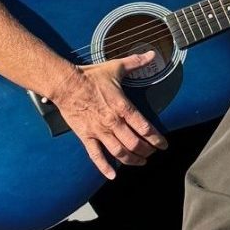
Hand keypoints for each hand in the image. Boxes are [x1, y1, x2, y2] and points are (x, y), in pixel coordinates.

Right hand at [52, 54, 166, 179]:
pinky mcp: (86, 136)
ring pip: (119, 153)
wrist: (65, 84)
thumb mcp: (117, 68)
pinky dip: (104, 167)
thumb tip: (153, 54)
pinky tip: (112, 175)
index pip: (145, 128)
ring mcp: (99, 131)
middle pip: (135, 144)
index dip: (157, 139)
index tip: (163, 144)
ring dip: (132, 160)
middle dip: (147, 151)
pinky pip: (96, 156)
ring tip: (140, 162)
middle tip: (152, 153)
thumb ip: (136, 62)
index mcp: (123, 107)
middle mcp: (113, 122)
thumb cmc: (91, 76)